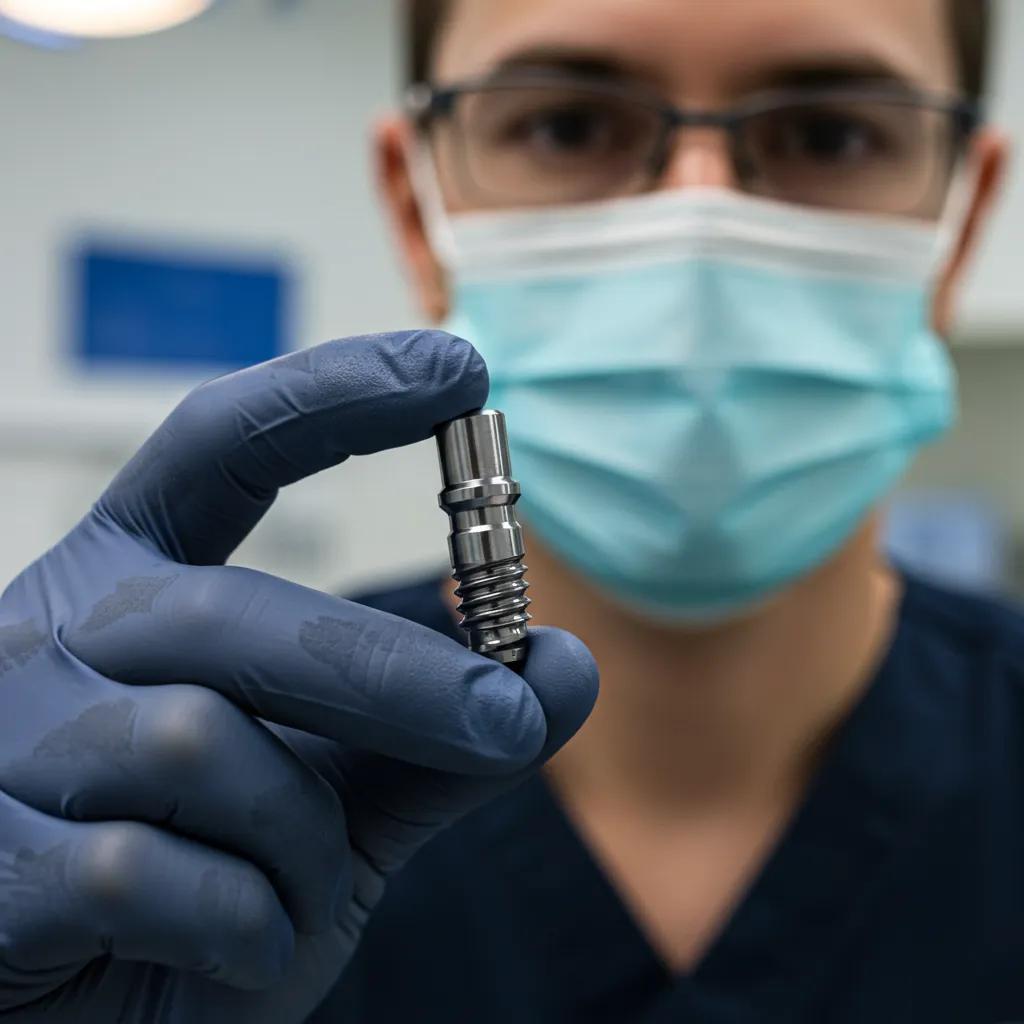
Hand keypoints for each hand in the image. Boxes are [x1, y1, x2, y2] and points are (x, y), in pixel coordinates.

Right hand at [0, 331, 597, 1022]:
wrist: (79, 1021)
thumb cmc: (209, 883)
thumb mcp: (339, 802)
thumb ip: (441, 738)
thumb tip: (563, 664)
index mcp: (139, 580)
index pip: (230, 443)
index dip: (337, 390)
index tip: (457, 365)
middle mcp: (61, 631)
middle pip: (245, 613)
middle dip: (397, 678)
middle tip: (510, 718)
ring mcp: (3, 740)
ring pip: (202, 745)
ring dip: (297, 840)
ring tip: (292, 890)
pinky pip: (144, 871)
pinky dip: (235, 923)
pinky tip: (232, 945)